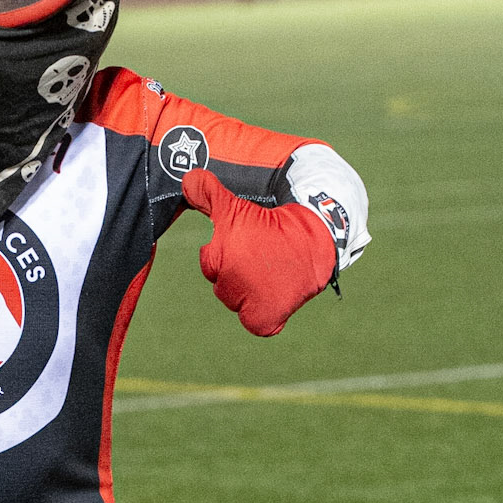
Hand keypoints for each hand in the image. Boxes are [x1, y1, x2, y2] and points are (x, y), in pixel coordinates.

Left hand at [182, 169, 336, 337]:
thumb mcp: (236, 206)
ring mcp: (246, 304)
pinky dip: (264, 315)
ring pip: (239, 303)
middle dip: (239, 273)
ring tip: (273, 271)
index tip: (251, 244)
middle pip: (223, 286)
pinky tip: (275, 296)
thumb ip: (207, 195)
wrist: (316, 237)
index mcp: (216, 259)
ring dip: (251, 292)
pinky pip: (257, 324)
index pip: (210, 264)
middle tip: (263, 257)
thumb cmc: (273, 222)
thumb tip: (187, 178)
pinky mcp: (264, 319)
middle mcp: (228, 284)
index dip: (230, 253)